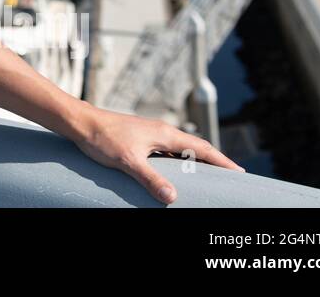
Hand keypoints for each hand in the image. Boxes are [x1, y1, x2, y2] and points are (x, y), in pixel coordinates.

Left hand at [72, 105, 245, 203]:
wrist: (79, 122)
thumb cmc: (103, 138)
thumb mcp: (128, 161)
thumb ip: (151, 178)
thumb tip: (172, 197)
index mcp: (165, 134)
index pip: (202, 148)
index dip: (222, 161)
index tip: (240, 172)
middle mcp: (161, 131)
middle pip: (195, 147)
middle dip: (214, 161)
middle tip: (230, 176)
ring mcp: (150, 133)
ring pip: (180, 149)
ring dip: (195, 161)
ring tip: (208, 176)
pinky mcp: (139, 138)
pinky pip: (166, 151)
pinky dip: (177, 161)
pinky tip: (174, 172)